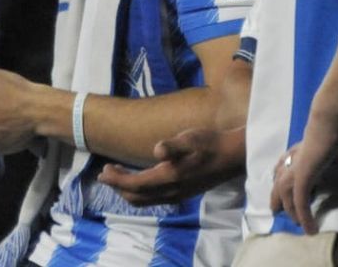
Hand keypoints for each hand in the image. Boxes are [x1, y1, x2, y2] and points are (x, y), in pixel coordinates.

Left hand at [98, 125, 245, 205]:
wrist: (234, 156)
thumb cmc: (210, 143)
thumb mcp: (192, 138)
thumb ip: (173, 145)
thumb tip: (157, 150)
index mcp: (170, 177)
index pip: (136, 185)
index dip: (117, 181)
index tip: (102, 172)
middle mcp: (173, 190)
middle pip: (138, 196)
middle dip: (118, 187)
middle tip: (105, 173)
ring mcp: (179, 194)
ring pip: (146, 200)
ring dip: (129, 191)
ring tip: (118, 176)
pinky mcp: (184, 192)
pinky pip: (155, 198)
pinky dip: (141, 192)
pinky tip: (140, 179)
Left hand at [269, 108, 337, 231]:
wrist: (336, 111)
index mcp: (312, 147)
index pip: (294, 160)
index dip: (290, 171)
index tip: (289, 182)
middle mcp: (301, 157)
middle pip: (281, 175)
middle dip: (279, 193)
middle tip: (278, 210)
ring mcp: (300, 166)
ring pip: (284, 190)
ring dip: (288, 207)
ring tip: (295, 223)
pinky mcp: (304, 174)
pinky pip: (299, 200)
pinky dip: (303, 215)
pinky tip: (309, 229)